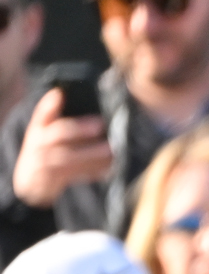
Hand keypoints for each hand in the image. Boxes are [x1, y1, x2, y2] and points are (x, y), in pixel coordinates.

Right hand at [12, 88, 110, 208]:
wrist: (31, 179)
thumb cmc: (46, 149)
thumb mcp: (46, 132)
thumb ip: (58, 118)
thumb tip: (84, 106)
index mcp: (39, 128)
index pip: (42, 113)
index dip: (50, 103)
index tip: (60, 93)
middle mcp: (40, 143)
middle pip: (59, 133)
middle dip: (79, 128)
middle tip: (100, 125)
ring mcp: (45, 161)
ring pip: (69, 157)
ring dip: (91, 154)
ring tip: (111, 150)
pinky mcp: (54, 178)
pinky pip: (76, 174)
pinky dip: (94, 171)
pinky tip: (110, 167)